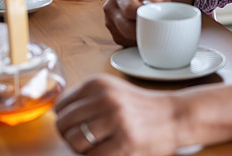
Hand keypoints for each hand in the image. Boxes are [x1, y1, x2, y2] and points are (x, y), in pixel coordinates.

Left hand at [55, 74, 179, 155]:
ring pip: (75, 142)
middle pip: (64, 125)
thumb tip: (58, 118)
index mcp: (98, 83)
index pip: (61, 106)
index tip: (73, 127)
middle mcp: (105, 98)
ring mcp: (115, 120)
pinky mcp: (124, 142)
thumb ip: (86, 100)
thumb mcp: (111, 91)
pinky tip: (107, 152)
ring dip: (80, 150)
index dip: (63, 121)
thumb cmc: (141, 107)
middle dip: (68, 137)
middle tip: (82, 141)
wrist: (174, 116)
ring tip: (95, 147)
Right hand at [103, 0, 169, 46]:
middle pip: (126, 27)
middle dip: (143, 29)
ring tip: (150, 27)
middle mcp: (110, 7)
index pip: (129, 9)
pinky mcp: (114, 35)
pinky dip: (137, 41)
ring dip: (140, 36)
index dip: (143, 16)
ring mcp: (110, 22)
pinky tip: (144, 32)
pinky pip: (126, 44)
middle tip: (157, 26)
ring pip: (126, 38)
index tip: (155, 16)